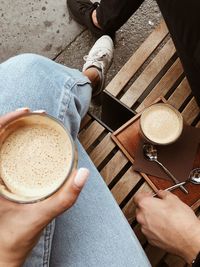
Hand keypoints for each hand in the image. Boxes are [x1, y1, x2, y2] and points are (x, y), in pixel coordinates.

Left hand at [0, 109, 88, 266]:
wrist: (3, 254)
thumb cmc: (13, 239)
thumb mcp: (40, 216)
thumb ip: (65, 197)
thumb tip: (83, 174)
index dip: (7, 120)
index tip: (25, 111)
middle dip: (13, 121)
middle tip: (33, 114)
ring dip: (12, 129)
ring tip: (30, 122)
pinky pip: (1, 154)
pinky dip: (11, 142)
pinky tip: (25, 141)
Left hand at [134, 190, 199, 263]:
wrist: (189, 239)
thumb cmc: (182, 221)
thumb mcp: (174, 199)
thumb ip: (163, 194)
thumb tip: (161, 193)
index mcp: (145, 204)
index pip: (137, 197)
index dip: (144, 195)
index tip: (149, 196)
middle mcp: (142, 217)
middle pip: (140, 209)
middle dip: (148, 207)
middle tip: (158, 206)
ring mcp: (145, 229)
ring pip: (144, 221)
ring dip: (150, 218)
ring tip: (163, 218)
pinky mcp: (150, 239)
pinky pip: (149, 231)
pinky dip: (154, 228)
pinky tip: (164, 227)